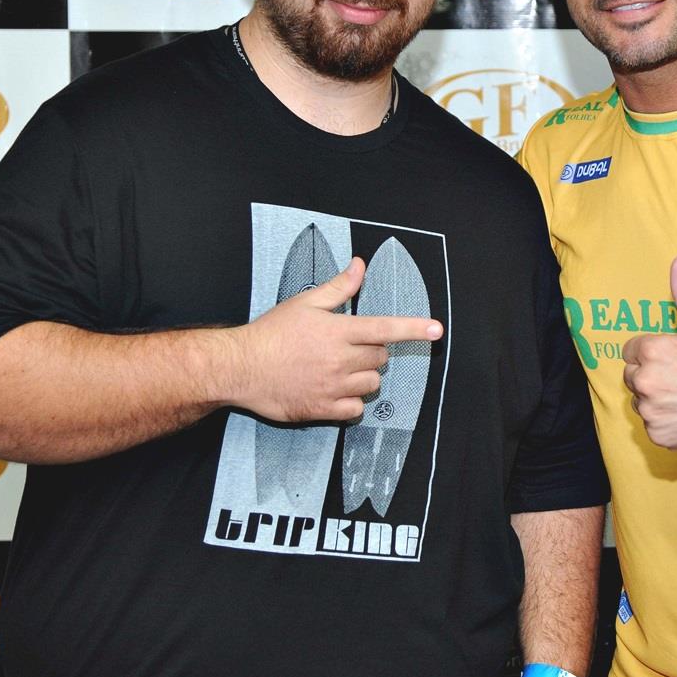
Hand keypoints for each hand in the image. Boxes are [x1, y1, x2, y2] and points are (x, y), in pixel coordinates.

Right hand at [228, 257, 442, 422]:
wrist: (240, 368)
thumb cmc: (271, 333)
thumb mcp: (304, 303)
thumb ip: (338, 287)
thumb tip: (360, 266)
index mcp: (338, 331)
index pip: (385, 328)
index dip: (414, 328)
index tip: (436, 330)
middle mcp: (340, 360)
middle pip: (380, 357)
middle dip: (372, 351)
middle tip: (347, 347)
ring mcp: (333, 387)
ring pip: (372, 384)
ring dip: (364, 377)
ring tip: (339, 369)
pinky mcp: (323, 409)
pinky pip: (356, 410)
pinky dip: (351, 403)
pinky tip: (335, 392)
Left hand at [622, 257, 676, 449]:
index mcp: (653, 351)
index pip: (632, 349)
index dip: (652, 351)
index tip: (673, 357)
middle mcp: (646, 381)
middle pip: (632, 374)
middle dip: (650, 373)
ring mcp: (650, 410)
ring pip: (639, 400)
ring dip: (654, 397)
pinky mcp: (658, 434)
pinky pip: (650, 423)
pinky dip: (663, 420)